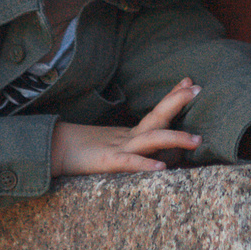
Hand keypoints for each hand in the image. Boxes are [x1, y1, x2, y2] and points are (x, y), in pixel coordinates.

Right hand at [50, 77, 204, 175]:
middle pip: (157, 117)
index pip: (157, 113)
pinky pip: (130, 163)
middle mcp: (129, 137)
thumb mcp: (114, 148)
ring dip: (174, 137)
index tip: (189, 81)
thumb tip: (157, 148)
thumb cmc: (84, 151)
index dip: (173, 98)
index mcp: (131, 134)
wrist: (54, 151)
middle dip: (176, 102)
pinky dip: (145, 164)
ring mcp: (119, 148)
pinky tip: (161, 168)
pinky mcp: (108, 162)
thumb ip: (135, 148)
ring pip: (151, 139)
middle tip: (196, 89)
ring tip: (196, 139)